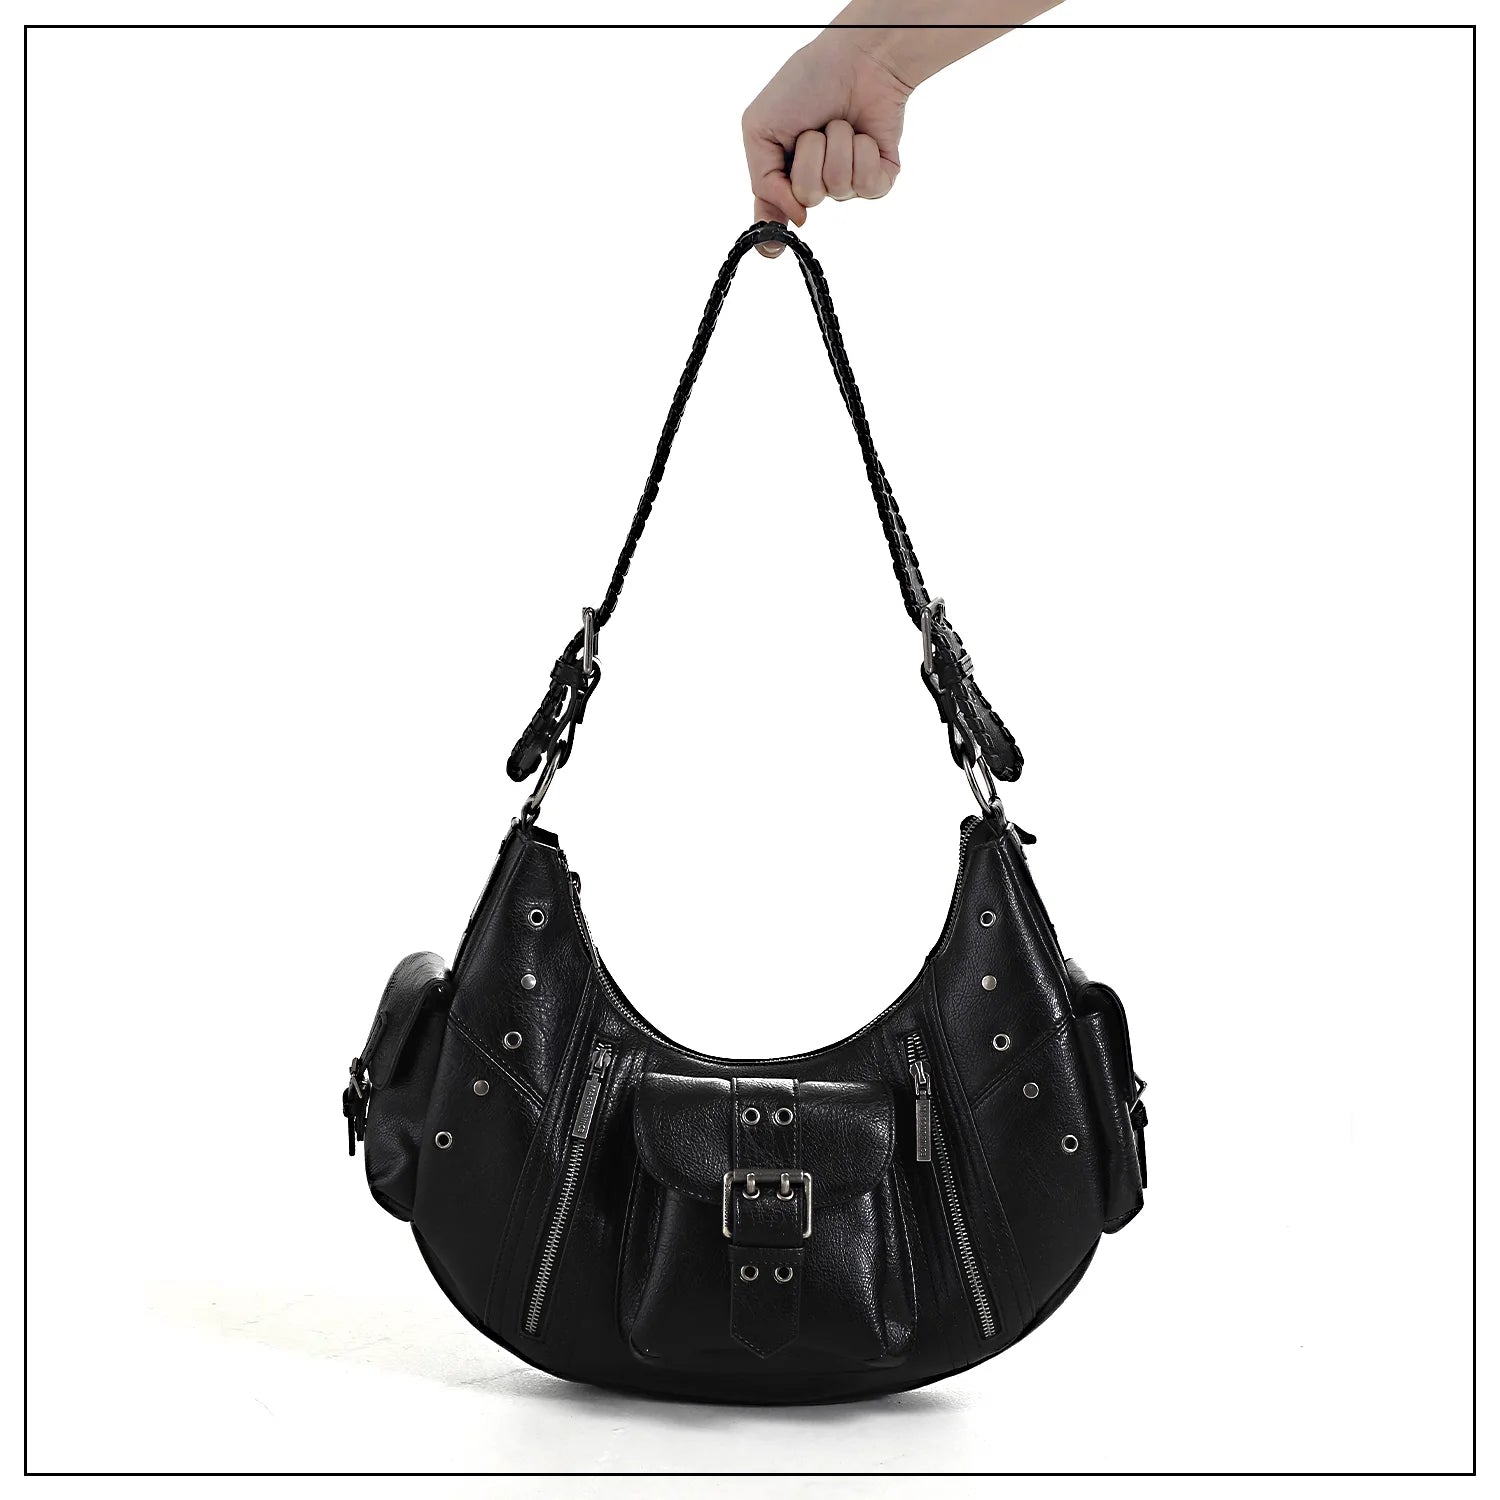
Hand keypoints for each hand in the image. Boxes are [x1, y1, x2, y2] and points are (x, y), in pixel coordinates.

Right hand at [741, 31, 909, 255]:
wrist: (856, 61)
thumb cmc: (806, 85)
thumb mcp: (760, 127)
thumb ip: (763, 180)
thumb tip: (797, 220)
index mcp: (781, 174)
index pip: (773, 218)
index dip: (772, 236)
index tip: (773, 248)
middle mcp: (814, 185)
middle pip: (805, 198)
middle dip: (809, 155)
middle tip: (814, 129)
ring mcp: (846, 186)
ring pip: (837, 187)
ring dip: (837, 145)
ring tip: (840, 123)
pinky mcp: (878, 180)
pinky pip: (866, 184)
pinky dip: (863, 151)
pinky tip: (863, 134)